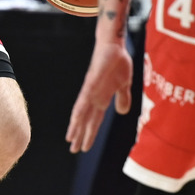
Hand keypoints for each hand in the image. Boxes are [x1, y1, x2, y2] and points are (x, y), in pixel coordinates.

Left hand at [66, 37, 131, 153]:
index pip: (95, 120)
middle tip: (73, 149)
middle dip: (80, 135)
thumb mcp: (125, 84)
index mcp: (102, 98)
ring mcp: (91, 91)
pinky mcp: (91, 83)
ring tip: (70, 140)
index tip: (84, 146)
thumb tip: (122, 112)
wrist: (114, 45)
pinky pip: (84, 99)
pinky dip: (79, 110)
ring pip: (81, 113)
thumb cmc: (118, 62)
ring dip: (76, 127)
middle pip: (86, 120)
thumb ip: (122, 98)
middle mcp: (94, 97)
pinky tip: (75, 120)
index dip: (90, 133)